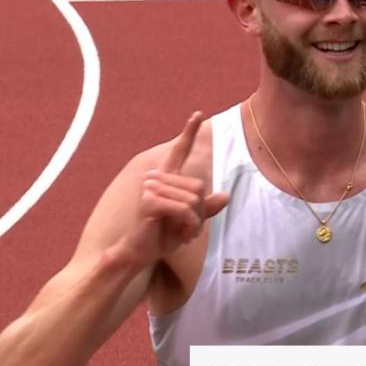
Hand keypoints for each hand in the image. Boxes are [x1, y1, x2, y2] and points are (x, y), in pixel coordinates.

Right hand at [116, 112, 228, 264]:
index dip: (188, 133)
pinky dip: (189, 225)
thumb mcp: (189, 221)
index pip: (179, 151)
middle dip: (200, 213)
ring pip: (194, 200)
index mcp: (166, 178)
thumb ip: (206, 208)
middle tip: (189, 228)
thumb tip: (226, 195)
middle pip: (198, 187)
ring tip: (182, 232)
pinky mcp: (149, 201)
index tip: (198, 113)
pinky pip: (184, 210)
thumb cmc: (162, 236)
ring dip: (194, 221)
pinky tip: (181, 234)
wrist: (139, 252)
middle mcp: (157, 178)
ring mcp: (151, 188)